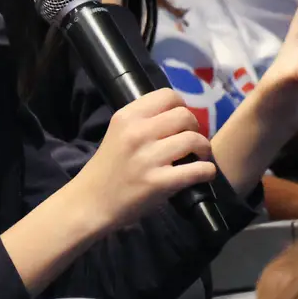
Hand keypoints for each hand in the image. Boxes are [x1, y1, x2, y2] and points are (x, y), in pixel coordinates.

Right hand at [73, 89, 215, 231]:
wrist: (90, 203)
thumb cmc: (106, 169)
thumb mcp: (117, 134)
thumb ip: (142, 122)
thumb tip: (178, 116)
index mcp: (127, 117)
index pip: (167, 95)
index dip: (181, 107)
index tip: (180, 122)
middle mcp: (137, 133)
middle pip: (185, 116)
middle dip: (195, 128)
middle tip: (191, 141)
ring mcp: (148, 158)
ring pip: (194, 140)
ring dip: (204, 149)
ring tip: (199, 157)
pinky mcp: (159, 182)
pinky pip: (198, 170)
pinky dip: (207, 171)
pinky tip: (203, 174)